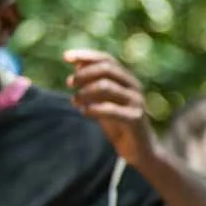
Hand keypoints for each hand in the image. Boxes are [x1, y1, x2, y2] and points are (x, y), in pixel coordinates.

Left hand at [66, 49, 158, 167]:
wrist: (140, 149)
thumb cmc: (119, 123)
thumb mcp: (103, 100)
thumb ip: (93, 84)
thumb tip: (77, 64)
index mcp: (127, 79)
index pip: (107, 59)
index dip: (86, 56)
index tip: (65, 57)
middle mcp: (134, 86)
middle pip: (107, 69)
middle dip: (84, 74)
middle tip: (69, 83)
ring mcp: (136, 102)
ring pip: (107, 86)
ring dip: (85, 92)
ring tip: (74, 101)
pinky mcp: (135, 118)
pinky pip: (111, 109)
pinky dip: (93, 109)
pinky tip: (83, 112)